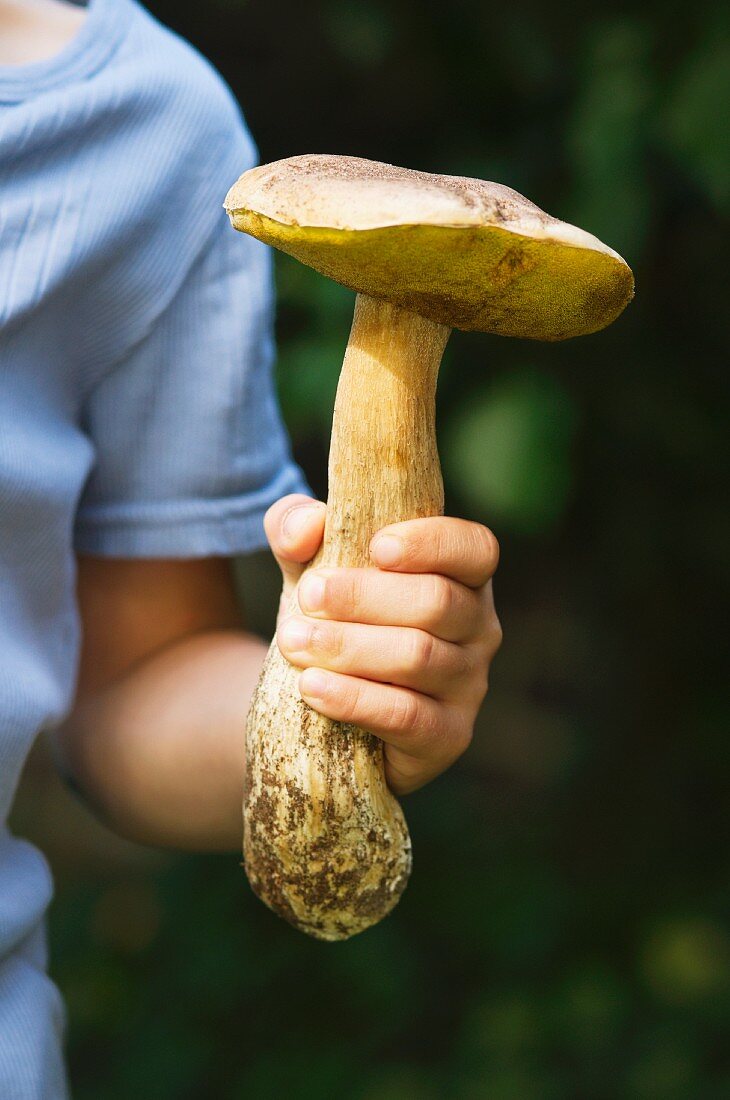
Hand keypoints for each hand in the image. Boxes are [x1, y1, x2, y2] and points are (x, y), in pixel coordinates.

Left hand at [265, 494, 501, 794]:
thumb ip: (296, 526)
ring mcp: (469, 684)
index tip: (376, 546)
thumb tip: (304, 529)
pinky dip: (355, 699)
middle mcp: (479, 627)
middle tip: (308, 596)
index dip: (432, 544)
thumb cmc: (329, 613)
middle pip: (437, 602)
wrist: (319, 697)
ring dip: (349, 647)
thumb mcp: (306, 561)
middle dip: (364, 597)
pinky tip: (312, 687)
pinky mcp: (447, 736)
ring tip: (294, 642)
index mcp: (462, 574)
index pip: (474, 548)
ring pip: (419, 657)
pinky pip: (408, 716)